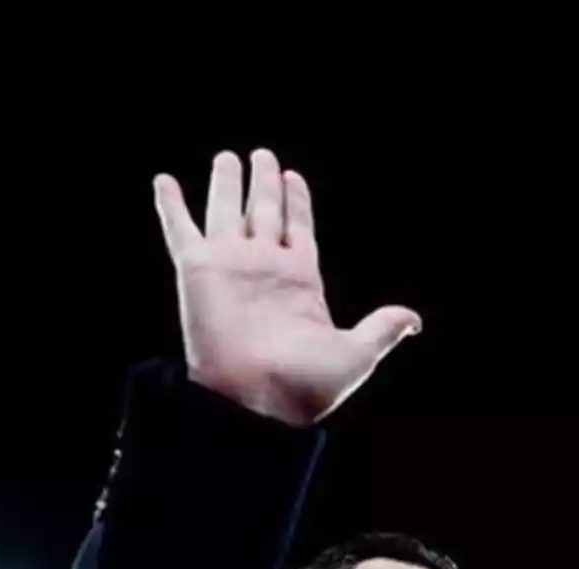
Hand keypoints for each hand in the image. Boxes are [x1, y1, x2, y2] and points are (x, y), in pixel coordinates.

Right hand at [153, 149, 420, 425]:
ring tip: (228, 157)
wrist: (259, 402)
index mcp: (301, 280)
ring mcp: (230, 266)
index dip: (296, 200)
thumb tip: (414, 321)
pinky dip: (171, 205)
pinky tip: (164, 180)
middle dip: (265, 184)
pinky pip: (181, 229)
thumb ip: (382, 328)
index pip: (298, 227)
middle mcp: (264, 268)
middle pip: (265, 211)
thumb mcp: (358, 353)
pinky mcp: (198, 270)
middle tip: (263, 155)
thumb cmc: (306, 385)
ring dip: (227, 183)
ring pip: (227, 210)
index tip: (293, 176)